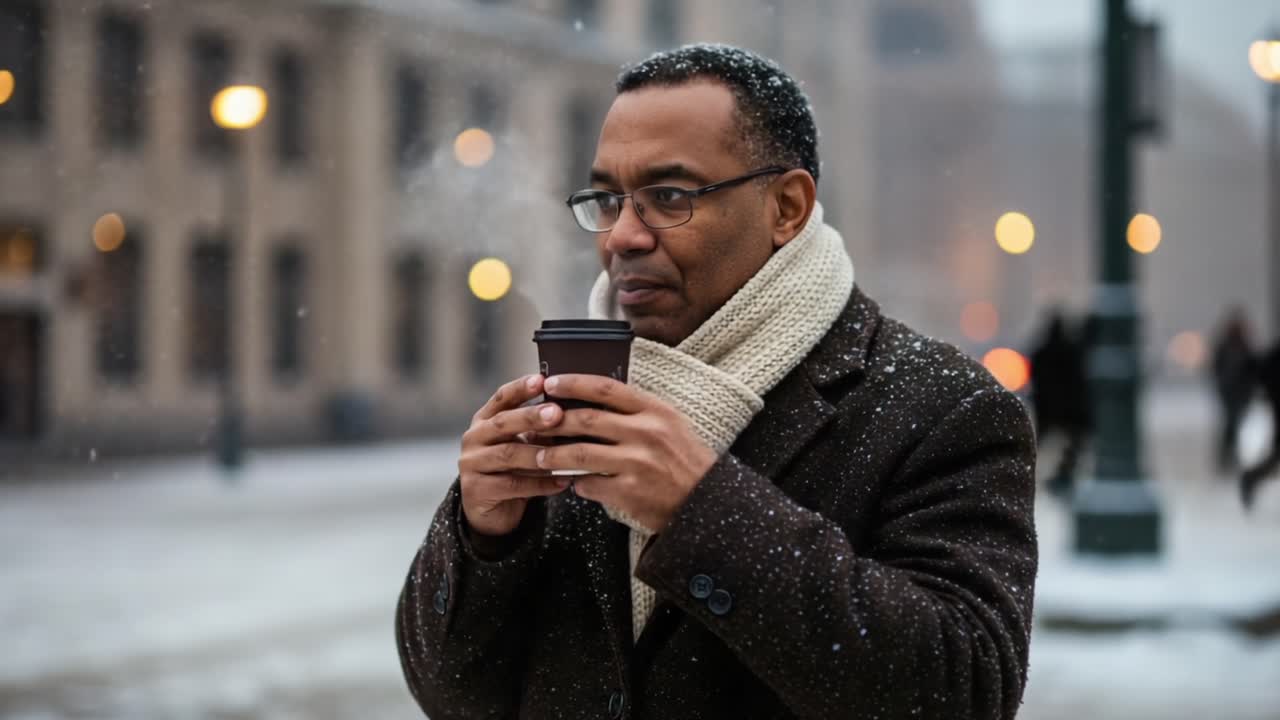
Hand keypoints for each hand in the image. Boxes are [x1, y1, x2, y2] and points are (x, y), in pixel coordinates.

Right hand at [458, 375, 570, 537]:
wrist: (492, 511)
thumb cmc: (514, 469)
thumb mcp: (523, 443)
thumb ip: (538, 427)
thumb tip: (576, 408)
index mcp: (485, 420)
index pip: (501, 397)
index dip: (520, 388)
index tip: (542, 379)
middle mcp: (473, 438)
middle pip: (503, 423)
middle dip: (531, 417)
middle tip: (556, 413)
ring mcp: (471, 464)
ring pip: (508, 454)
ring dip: (539, 453)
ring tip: (565, 453)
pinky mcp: (476, 490)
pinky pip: (513, 485)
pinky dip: (541, 484)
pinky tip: (564, 482)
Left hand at [533, 374, 718, 532]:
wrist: (708, 503)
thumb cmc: (687, 460)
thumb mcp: (671, 424)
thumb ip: (637, 411)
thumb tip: (593, 401)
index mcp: (654, 411)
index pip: (605, 387)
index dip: (573, 383)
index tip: (550, 384)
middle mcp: (645, 433)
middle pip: (586, 419)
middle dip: (553, 421)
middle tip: (533, 424)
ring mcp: (637, 463)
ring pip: (580, 453)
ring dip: (554, 455)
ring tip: (539, 457)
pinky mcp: (629, 492)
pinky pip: (590, 484)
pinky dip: (576, 483)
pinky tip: (572, 483)